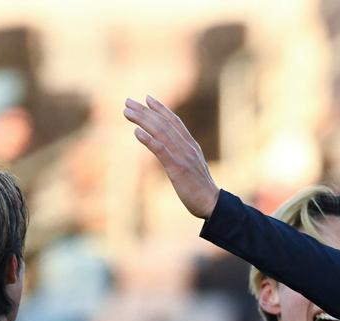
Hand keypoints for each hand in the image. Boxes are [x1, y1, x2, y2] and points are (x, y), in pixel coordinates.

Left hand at [123, 95, 220, 218]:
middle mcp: (187, 147)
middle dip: (145, 112)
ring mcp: (183, 156)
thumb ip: (183, 156)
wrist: (212, 203)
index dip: (161, 109)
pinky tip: (136, 133)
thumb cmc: (200, 189)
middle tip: (128, 102)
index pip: (175, 121)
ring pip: (161, 132)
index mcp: (191, 146)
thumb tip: (171, 152)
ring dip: (143, 120)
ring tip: (127, 112)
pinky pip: (161, 150)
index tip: (147, 98)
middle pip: (164, 123)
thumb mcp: (192, 167)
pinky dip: (148, 140)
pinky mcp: (177, 168)